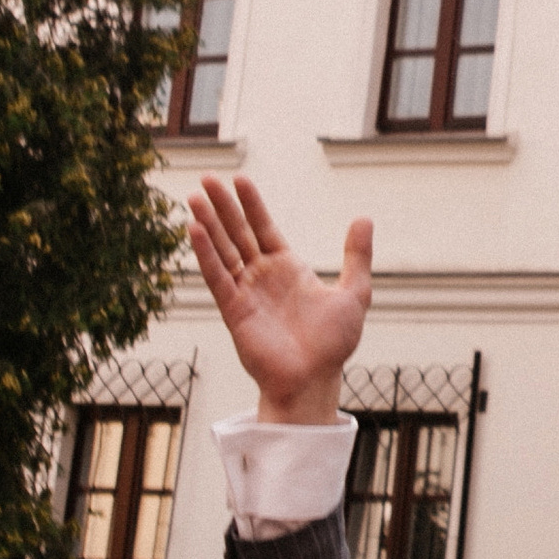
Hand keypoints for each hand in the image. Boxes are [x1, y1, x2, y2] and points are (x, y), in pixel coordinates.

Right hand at [190, 174, 372, 426]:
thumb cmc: (333, 344)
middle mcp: (263, 276)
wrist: (314, 380)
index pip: (264, 228)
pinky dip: (205, 254)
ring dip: (208, 224)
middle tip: (207, 178)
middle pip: (238, 233)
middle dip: (224, 206)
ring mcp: (246, 292)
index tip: (239, 179)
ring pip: (223, 250)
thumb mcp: (355, 293)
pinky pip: (217, 276)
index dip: (252, 204)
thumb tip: (364, 218)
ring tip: (194, 197)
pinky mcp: (234, 310)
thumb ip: (357, 256)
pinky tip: (194, 230)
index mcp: (288, 269)